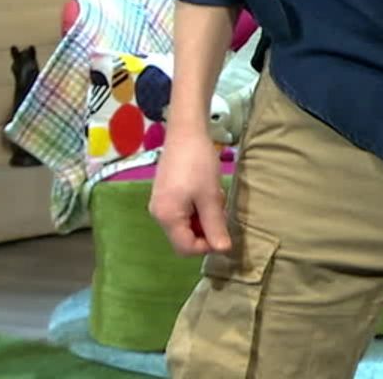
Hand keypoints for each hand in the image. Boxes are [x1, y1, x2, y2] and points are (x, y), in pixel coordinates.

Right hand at [149, 133, 230, 255]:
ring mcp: (160, 204)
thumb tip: (223, 250)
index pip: (186, 248)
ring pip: (185, 224)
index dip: (207, 246)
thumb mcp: (210, 197)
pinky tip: (206, 191)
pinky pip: (182, 212)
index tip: (224, 231)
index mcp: (166, 217)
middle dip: (206, 229)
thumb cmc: (198, 164)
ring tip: (214, 196)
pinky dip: (197, 207)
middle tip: (219, 209)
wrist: (186, 131)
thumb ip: (215, 226)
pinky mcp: (165, 194)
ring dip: (203, 217)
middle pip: (184, 237)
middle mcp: (158, 214)